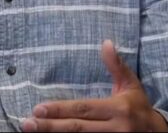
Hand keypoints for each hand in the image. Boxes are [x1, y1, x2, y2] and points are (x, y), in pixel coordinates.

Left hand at [21, 40, 167, 131]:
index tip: (38, 109)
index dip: (60, 109)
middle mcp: (115, 128)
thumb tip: (106, 43)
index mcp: (118, 109)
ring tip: (33, 132)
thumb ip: (116, 66)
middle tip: (28, 123)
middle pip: (77, 128)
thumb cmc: (139, 107)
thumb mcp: (131, 85)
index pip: (84, 109)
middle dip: (51, 126)